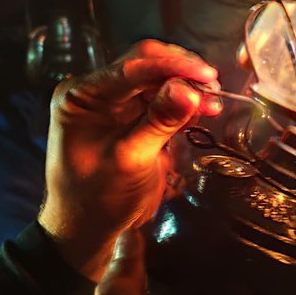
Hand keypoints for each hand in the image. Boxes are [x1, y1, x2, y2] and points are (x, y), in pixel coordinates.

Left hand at [38, 40, 221, 279]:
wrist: (87, 229)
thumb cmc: (98, 198)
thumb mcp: (129, 160)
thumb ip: (158, 122)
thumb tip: (189, 89)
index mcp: (81, 95)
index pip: (130, 68)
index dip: (171, 66)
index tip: (206, 75)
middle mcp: (96, 91)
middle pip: (145, 65)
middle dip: (181, 72)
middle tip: (213, 87)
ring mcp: (114, 103)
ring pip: (157, 80)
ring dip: (187, 87)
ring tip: (214, 103)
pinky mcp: (132, 116)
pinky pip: (161, 99)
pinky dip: (183, 103)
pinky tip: (205, 111)